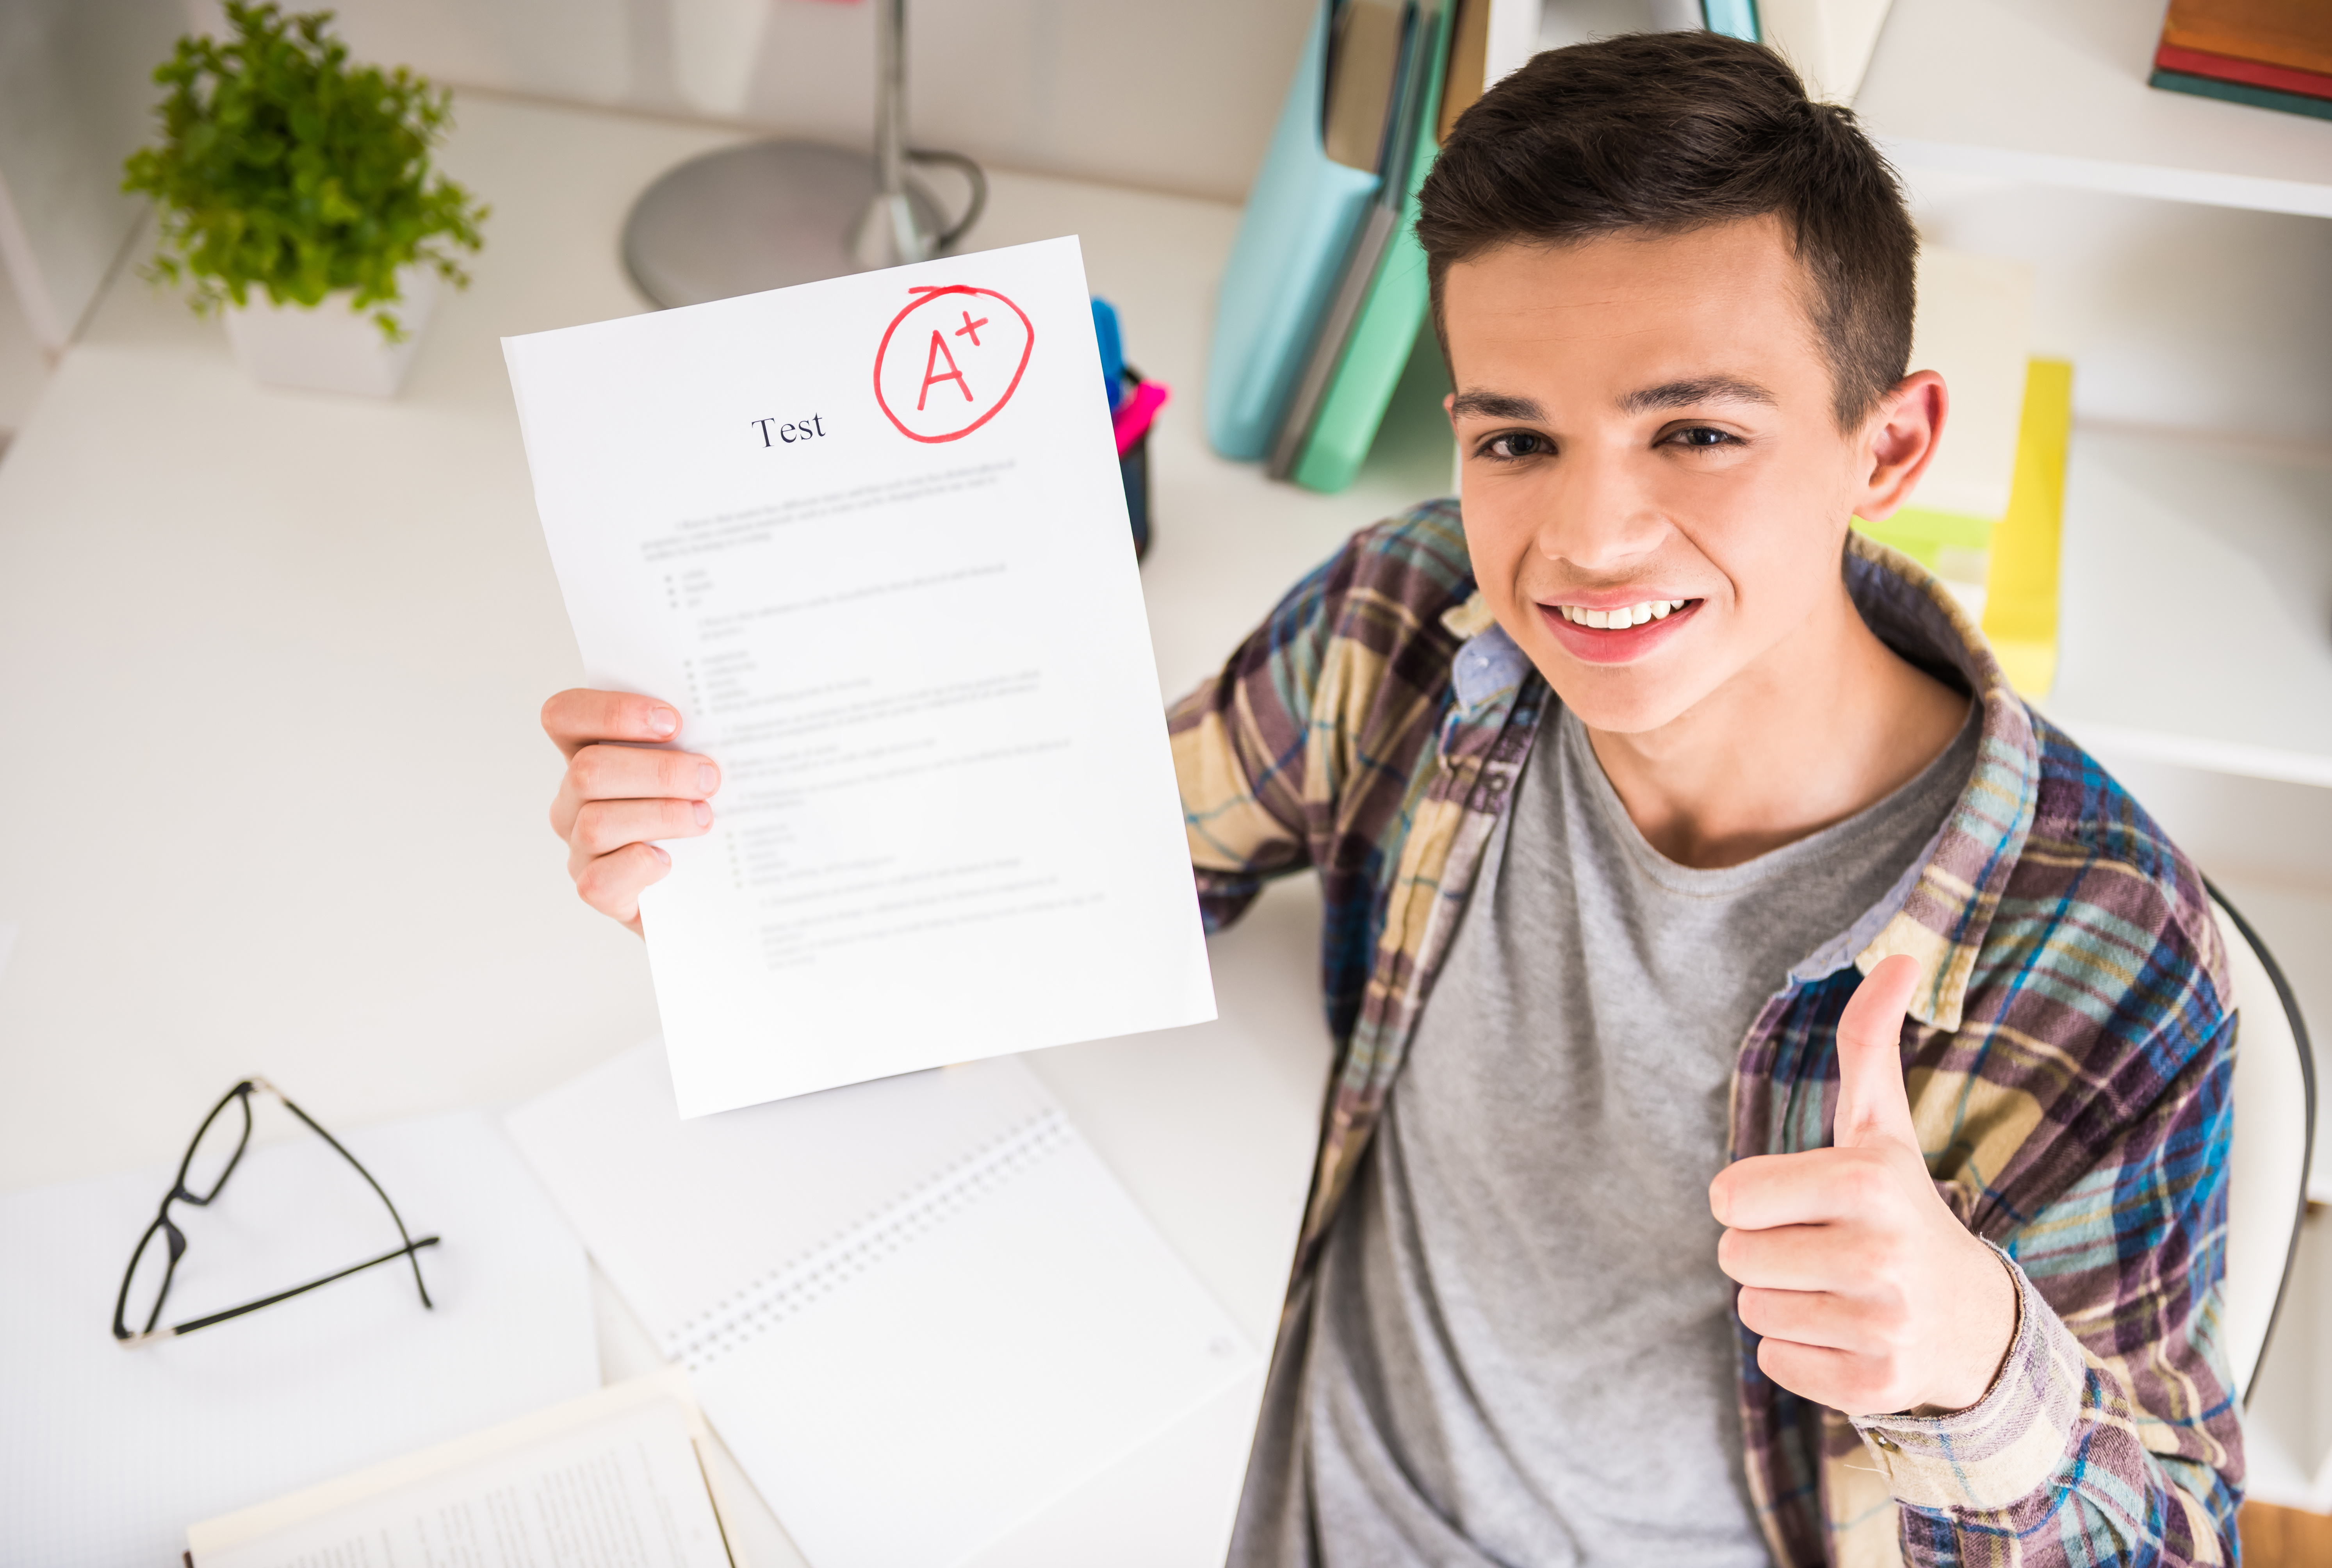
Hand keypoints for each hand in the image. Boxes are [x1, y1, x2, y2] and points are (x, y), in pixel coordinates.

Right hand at [541, 689, 720, 934]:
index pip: (564, 716)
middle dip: (658, 771)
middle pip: (587, 770)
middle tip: (708, 778)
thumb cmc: (699, 805)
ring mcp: (579, 845)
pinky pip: (599, 880)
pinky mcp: (596, 890)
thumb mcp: (693, 764)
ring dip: (660, 816)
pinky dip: (638, 866)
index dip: (611, 712)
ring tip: (703, 818)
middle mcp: (573, 798)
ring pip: (597, 823)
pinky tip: (669, 861)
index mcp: (587, 752)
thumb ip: (691, 738)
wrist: (711, 879)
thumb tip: (722, 719)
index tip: (673, 722)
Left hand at [1709, 954, 2016, 1416]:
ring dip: (1784, 1300)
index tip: (1804, 1202)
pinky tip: (1851, 1333)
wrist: (1976, 1322)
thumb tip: (1897, 956)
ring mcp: (1880, 1326)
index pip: (1729, 1195)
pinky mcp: (1873, 1387)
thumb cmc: (1903, 1209)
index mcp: (1868, 1182)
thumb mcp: (1883, 1127)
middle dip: (1765, 1250)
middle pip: (1733, 1255)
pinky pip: (1775, 1361)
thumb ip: (1870, 1043)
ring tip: (1840, 1290)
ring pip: (1752, 1310)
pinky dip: (1801, 1351)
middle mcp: (1878, 1255)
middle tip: (1824, 1248)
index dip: (1752, 1199)